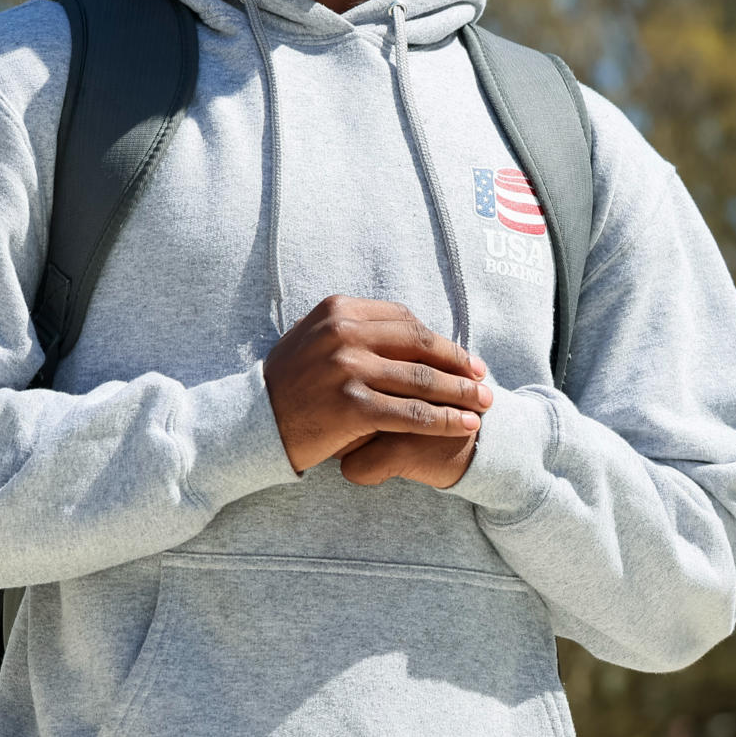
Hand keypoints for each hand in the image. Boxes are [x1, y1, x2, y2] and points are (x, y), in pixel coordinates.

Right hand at [263, 296, 488, 486]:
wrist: (251, 423)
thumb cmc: (288, 385)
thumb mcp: (316, 340)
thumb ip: (356, 330)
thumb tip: (411, 332)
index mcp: (339, 310)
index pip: (406, 320)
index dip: (441, 339)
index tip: (464, 356)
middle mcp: (344, 333)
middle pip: (420, 346)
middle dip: (459, 364)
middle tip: (484, 379)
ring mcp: (347, 369)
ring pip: (422, 380)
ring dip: (460, 393)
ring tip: (483, 404)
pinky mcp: (351, 406)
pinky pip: (411, 414)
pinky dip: (443, 420)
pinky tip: (463, 426)